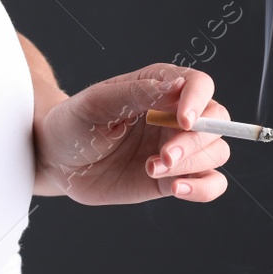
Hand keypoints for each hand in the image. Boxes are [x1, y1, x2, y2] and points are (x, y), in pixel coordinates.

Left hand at [32, 64, 230, 205]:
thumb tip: (178, 87)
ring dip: (191, 164)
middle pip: (216, 122)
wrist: (56, 162)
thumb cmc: (72, 124)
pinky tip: (177, 189)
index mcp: (159, 87)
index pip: (199, 85)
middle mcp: (175, 116)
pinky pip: (211, 183)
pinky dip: (205, 188)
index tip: (183, 120)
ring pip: (216, 153)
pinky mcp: (172, 177)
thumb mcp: (95, 104)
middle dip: (194, 141)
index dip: (199, 101)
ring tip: (152, 168)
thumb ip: (135, 93)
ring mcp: (176, 147)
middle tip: (163, 155)